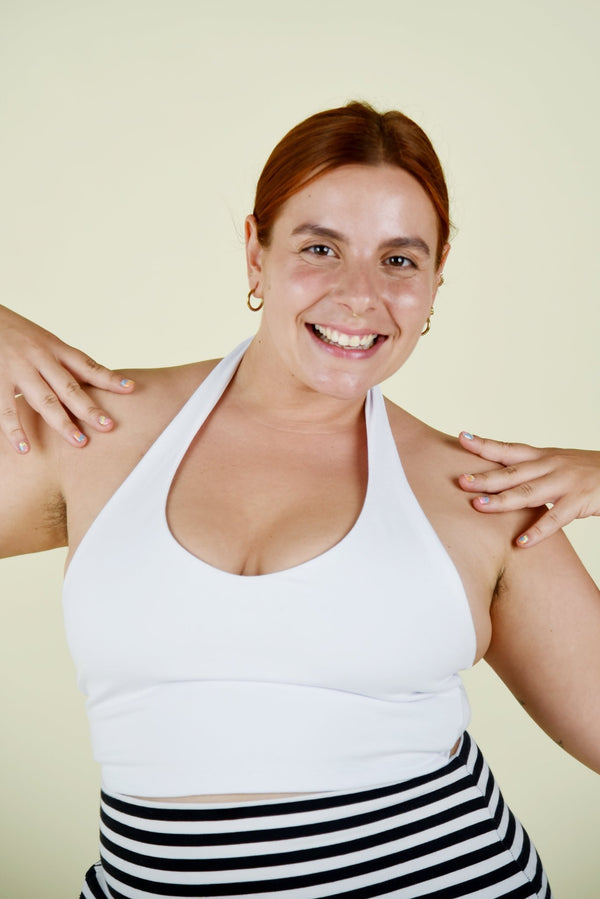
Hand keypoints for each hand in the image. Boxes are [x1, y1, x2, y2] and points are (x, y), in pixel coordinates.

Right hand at [0, 305, 133, 451]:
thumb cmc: (17, 335)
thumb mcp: (44, 342)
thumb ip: (65, 363)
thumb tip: (96, 383)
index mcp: (55, 348)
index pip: (87, 365)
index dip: (109, 377)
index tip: (131, 389)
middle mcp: (40, 358)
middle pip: (69, 387)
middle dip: (90, 408)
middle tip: (108, 426)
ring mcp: (19, 370)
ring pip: (44, 400)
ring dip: (62, 423)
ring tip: (79, 441)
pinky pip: (7, 409)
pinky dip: (15, 430)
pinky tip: (25, 448)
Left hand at [457, 431, 599, 545]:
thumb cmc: (586, 473)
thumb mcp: (557, 465)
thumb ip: (531, 472)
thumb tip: (500, 482)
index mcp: (543, 456)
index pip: (509, 449)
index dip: (485, 444)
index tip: (462, 438)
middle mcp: (550, 465)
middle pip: (512, 471)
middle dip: (485, 477)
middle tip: (461, 481)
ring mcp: (565, 482)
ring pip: (528, 492)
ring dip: (502, 500)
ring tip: (479, 506)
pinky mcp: (580, 500)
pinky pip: (556, 519)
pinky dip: (537, 532)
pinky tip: (521, 542)